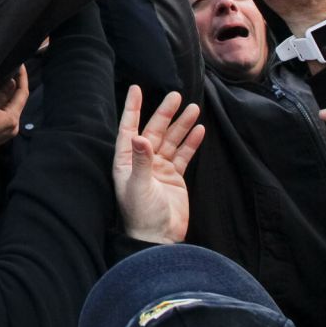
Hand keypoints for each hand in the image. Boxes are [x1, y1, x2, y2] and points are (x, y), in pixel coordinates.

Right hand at [0, 65, 28, 168]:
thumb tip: (13, 80)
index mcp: (12, 119)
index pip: (23, 93)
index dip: (22, 77)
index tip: (19, 62)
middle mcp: (14, 124)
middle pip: (19, 99)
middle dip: (17, 82)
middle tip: (12, 64)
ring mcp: (8, 129)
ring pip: (13, 104)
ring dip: (11, 90)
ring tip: (5, 74)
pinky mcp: (2, 131)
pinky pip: (7, 111)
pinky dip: (5, 99)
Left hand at [113, 86, 204, 244]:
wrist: (158, 239)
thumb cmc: (141, 215)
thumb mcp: (139, 186)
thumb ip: (141, 161)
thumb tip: (139, 136)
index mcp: (126, 161)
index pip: (129, 128)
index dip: (132, 108)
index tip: (136, 88)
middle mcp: (142, 161)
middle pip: (154, 130)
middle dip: (165, 113)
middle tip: (176, 95)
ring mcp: (159, 169)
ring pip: (171, 140)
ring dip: (182, 125)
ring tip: (194, 108)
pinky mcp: (174, 177)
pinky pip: (183, 154)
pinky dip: (191, 142)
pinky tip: (199, 130)